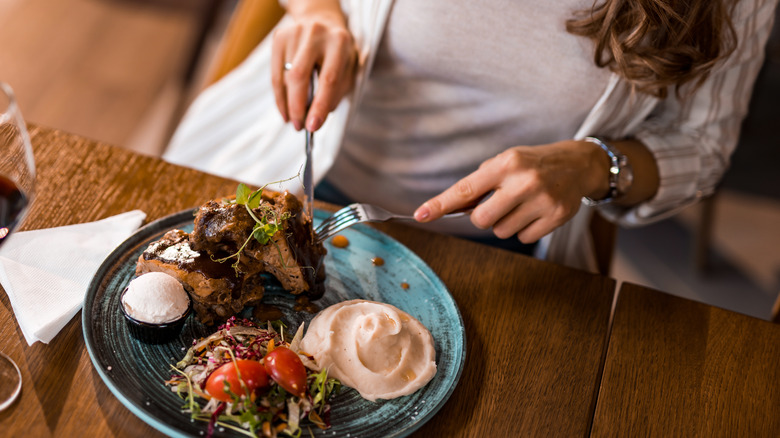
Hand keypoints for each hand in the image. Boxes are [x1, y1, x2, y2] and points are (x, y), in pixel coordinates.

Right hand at [271, 4, 357, 131]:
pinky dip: (279, 95)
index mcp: (339, 42)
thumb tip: (315, 118)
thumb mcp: (347, 70)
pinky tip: (284, 109)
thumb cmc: (338, 53)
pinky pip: (275, 73)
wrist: (322, 20)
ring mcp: (295, 33)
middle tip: (299, 127)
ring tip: (293, 120)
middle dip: (297, 106)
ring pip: (285, 77)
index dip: (319, 106)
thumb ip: (335, 93)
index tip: (313, 127)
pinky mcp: (279, 37)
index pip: (328, 79)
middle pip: (299, 76)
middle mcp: (316, 34)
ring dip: (288, 104)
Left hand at [413, 140, 608, 242]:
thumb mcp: (505, 163)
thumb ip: (479, 184)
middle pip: (482, 220)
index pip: (465, 190)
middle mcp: (524, 181)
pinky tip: (535, 213)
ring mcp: (542, 200)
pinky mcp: (556, 216)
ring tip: (521, 205)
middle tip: (497, 204)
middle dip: (483, 218)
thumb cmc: (531, 165)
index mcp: (506, 164)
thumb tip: (450, 209)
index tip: (420, 215)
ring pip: (502, 232)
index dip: (440, 204)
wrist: (578, 164)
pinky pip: (523, 238)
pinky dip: (524, 230)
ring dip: (505, 223)